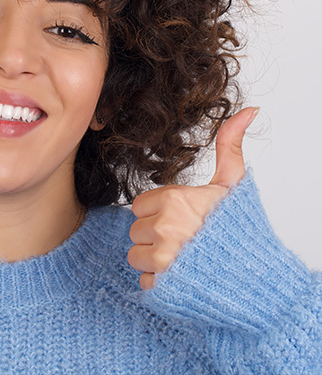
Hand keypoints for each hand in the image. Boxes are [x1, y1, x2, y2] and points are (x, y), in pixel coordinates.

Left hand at [127, 106, 259, 290]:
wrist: (259, 278)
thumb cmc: (241, 231)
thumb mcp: (234, 185)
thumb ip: (229, 146)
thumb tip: (248, 111)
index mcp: (175, 200)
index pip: (140, 206)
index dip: (158, 213)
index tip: (180, 219)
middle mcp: (166, 228)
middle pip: (136, 231)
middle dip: (155, 236)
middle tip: (184, 241)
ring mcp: (164, 258)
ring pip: (136, 256)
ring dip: (154, 261)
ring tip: (183, 259)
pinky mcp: (163, 285)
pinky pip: (144, 281)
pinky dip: (159, 282)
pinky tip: (182, 277)